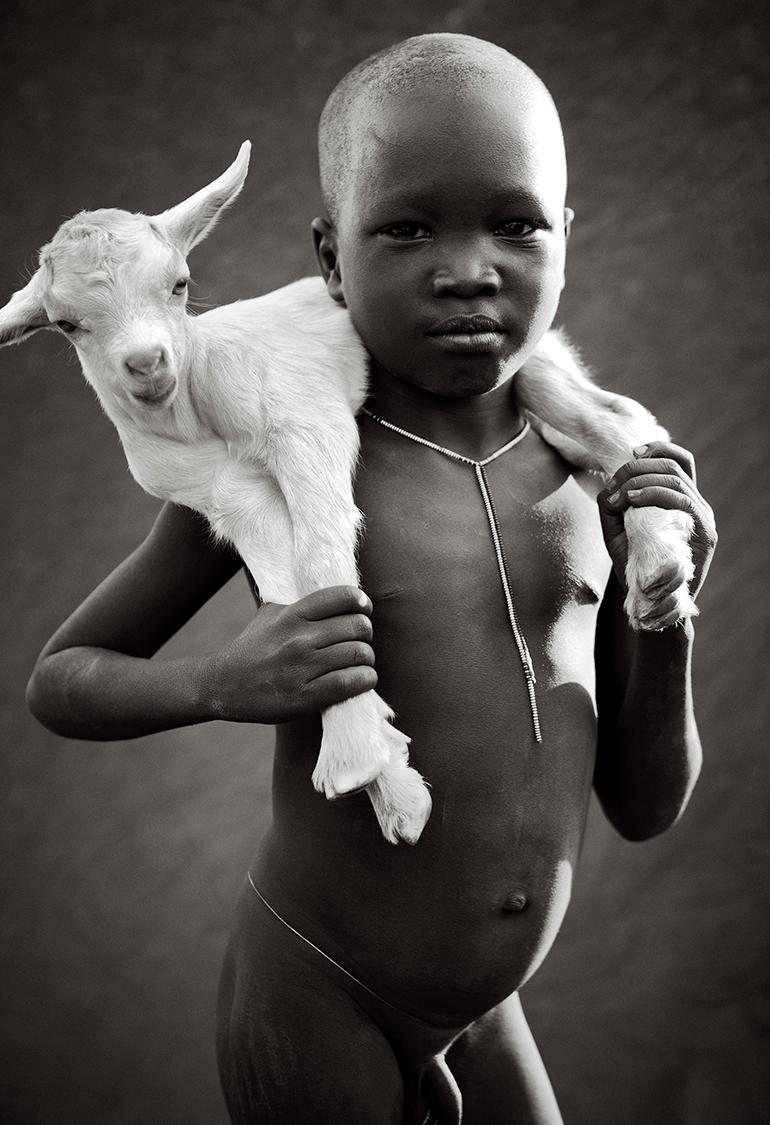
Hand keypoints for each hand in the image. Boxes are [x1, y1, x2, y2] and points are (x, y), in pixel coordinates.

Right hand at [202, 586, 376, 723]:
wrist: (224, 685)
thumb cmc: (252, 647)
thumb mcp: (269, 614)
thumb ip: (297, 600)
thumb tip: (326, 586)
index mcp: (292, 614)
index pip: (343, 596)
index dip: (361, 602)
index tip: (363, 610)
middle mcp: (299, 638)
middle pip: (358, 626)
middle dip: (365, 634)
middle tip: (360, 641)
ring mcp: (302, 667)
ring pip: (359, 654)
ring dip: (366, 660)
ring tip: (360, 663)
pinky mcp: (306, 696)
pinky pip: (351, 682)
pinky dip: (365, 680)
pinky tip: (362, 679)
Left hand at [597, 441, 716, 620]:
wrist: (652, 602)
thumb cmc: (634, 565)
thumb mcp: (618, 531)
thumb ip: (613, 506)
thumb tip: (608, 484)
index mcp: (683, 501)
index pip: (681, 461)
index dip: (659, 448)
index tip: (633, 452)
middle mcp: (698, 506)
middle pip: (673, 466)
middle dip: (638, 467)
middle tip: (615, 482)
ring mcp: (704, 520)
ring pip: (676, 480)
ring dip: (643, 479)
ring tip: (621, 493)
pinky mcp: (706, 535)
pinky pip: (683, 502)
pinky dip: (653, 494)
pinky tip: (632, 499)